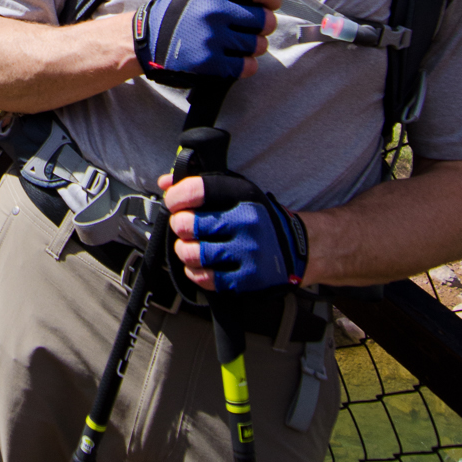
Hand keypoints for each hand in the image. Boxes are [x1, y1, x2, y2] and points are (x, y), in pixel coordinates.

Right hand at [133, 0, 277, 85]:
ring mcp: (211, 38)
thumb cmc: (178, 13)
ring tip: (240, 45)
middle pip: (264, 19)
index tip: (270, 4)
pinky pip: (247, 66)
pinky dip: (246, 65)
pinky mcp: (209, 63)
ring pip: (258, 45)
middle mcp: (212, 10)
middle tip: (253, 29)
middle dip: (263, 25)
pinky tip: (236, 60)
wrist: (148, 41)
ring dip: (254, 47)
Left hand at [163, 166, 308, 291]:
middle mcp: (248, 222)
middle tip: (184, 226)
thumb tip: (164, 182)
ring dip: (184, 250)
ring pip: (193, 253)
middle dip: (179, 225)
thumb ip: (200, 185)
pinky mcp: (248, 279)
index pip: (197, 189)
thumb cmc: (257, 218)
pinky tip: (200, 265)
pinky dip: (195, 272)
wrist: (298, 249)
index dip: (176, 196)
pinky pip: (205, 278)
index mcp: (244, 195)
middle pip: (189, 224)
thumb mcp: (236, 193)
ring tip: (189, 247)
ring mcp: (249, 253)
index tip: (173, 201)